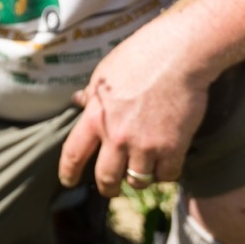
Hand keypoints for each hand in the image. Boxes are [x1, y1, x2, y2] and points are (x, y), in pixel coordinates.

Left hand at [57, 23, 211, 196]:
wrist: (176, 55)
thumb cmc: (139, 57)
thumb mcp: (104, 74)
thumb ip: (92, 95)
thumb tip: (78, 100)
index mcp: (95, 117)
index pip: (73, 154)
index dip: (68, 172)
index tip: (68, 181)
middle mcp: (116, 136)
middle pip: (106, 178)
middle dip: (107, 187)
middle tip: (111, 188)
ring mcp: (144, 144)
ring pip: (137, 180)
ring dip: (139, 178)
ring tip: (143, 170)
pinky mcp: (172, 148)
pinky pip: (167, 175)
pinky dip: (166, 173)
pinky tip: (166, 164)